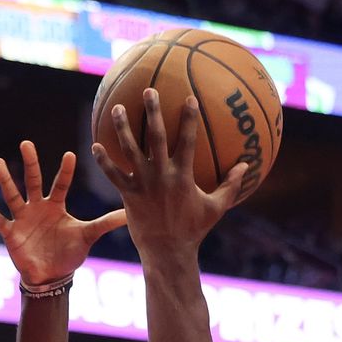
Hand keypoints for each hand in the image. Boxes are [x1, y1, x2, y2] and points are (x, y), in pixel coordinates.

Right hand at [0, 142, 125, 285]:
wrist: (51, 275)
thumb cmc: (69, 253)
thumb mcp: (88, 236)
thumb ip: (106, 222)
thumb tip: (131, 212)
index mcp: (56, 206)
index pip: (61, 184)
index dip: (65, 171)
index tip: (70, 154)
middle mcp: (38, 207)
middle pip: (33, 181)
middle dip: (30, 163)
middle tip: (26, 143)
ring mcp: (22, 219)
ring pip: (13, 195)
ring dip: (5, 180)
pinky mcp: (11, 234)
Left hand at [92, 88, 245, 254]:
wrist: (168, 252)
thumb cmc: (194, 230)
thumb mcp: (216, 208)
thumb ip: (231, 185)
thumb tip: (247, 166)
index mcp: (183, 176)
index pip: (188, 140)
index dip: (189, 118)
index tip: (189, 97)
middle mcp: (162, 175)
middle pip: (157, 137)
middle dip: (153, 112)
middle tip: (149, 89)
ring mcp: (143, 184)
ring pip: (130, 150)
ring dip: (123, 128)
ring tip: (117, 107)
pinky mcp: (128, 195)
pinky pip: (113, 175)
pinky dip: (104, 161)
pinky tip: (95, 145)